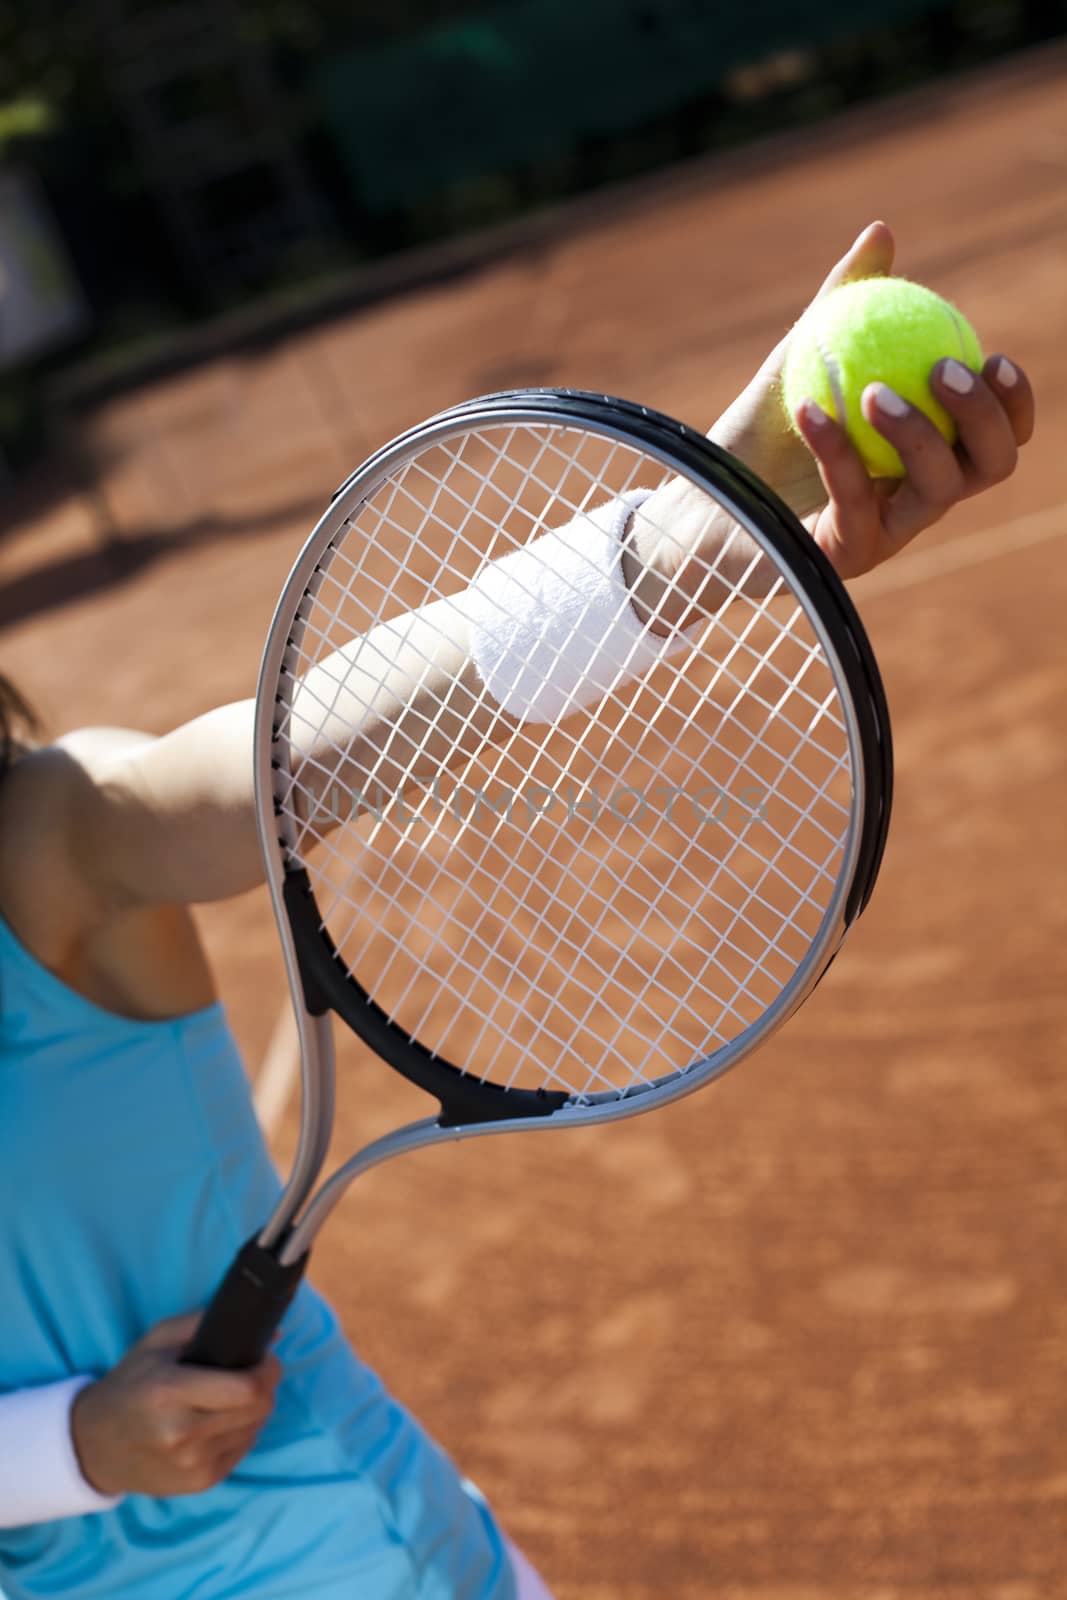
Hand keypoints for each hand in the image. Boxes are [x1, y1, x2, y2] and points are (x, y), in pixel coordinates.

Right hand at [70, 1312, 280, 1497]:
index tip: (263, 1357)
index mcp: (169, 1393)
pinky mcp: (200, 1484)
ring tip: (233, 1396)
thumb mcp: (158, 1342)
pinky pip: (243, 1450)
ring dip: (255, 1409)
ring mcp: (193, 1465)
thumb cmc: (130, 1384)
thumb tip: (268, 1331)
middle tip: (254, 1372)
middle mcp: (182, 1434)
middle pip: (258, 1409)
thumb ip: (205, 1325)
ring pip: (255, 1429)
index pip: (247, 1388)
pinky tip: (221, 1421)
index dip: (267, 1369)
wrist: (95, 1447)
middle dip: (266, 1386)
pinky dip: (242, 1431)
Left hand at [709, 220, 1034, 579]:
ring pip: (938, 491)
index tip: (992, 355)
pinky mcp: (842, 559)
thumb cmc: (756, 437)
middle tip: (944, 371)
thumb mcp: (799, 357)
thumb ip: (843, 303)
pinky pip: (855, 502)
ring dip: (918, 434)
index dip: (1013, 403)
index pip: (995, 436)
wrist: (699, 502)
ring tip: (871, 392)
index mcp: (926, 456)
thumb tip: (882, 232)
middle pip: (990, 466)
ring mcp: (885, 534)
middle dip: (982, 417)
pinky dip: (837, 452)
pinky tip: (810, 409)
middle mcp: (917, 500)